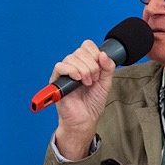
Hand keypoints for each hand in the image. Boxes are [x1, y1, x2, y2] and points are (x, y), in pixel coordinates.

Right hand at [51, 40, 116, 159]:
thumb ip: (108, 67)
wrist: (85, 118)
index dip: (95, 53)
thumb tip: (103, 54)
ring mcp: (65, 72)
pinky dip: (71, 71)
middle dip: (91, 66)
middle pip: (80, 51)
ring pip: (71, 58)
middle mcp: (74, 66)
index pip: (87, 46)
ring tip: (87, 83)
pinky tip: (78, 79)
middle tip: (94, 80)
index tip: (100, 67)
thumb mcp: (106, 83)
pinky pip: (60, 67)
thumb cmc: (92, 103)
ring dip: (83, 70)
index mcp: (85, 64)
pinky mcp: (56, 80)